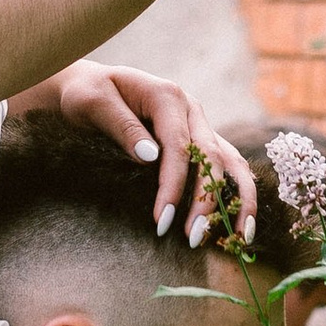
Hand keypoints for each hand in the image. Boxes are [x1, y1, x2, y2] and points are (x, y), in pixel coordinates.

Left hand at [42, 60, 257, 245]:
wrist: (90, 87)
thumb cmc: (86, 94)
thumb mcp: (92, 102)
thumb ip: (121, 126)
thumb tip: (150, 157)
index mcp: (167, 96)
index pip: (179, 146)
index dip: (174, 185)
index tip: (162, 220)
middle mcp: (191, 110)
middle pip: (212, 157)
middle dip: (206, 201)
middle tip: (194, 238)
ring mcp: (198, 125)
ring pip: (231, 162)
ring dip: (238, 200)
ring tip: (239, 237)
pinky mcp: (199, 141)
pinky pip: (227, 167)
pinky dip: (236, 193)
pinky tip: (238, 222)